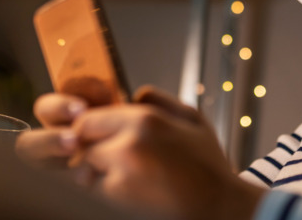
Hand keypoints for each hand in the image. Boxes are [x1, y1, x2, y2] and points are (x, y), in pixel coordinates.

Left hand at [16, 86, 263, 219]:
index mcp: (145, 120)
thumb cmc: (207, 163)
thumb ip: (158, 99)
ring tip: (119, 171)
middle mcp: (129, 143)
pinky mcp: (120, 197)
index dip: (88, 125)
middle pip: (82, 139)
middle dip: (89, 145)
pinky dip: (103, 188)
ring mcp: (122, 172)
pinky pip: (96, 188)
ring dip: (93, 168)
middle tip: (103, 152)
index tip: (95, 132)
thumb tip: (133, 95)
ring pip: (84, 165)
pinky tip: (127, 187)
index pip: (89, 117)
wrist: (219, 206)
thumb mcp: (192, 118)